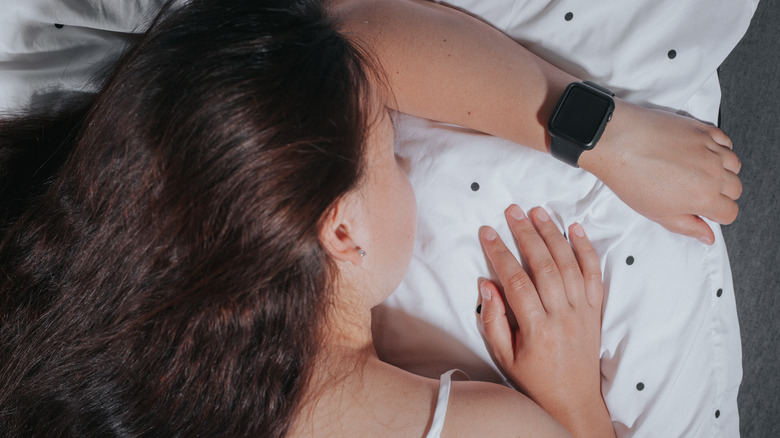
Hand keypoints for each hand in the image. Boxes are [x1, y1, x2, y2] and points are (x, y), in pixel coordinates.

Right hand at [478, 205, 613, 437]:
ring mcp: (582, 312)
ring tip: (537, 212)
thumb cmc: (534, 380)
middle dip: (526, 234)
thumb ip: (493, 320)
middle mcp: (563, 317)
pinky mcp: (595, 311)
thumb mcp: (504, 356)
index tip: (487, 232)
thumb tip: (487, 284)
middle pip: (545, 266)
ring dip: (553, 234)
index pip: (517, 282)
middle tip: (512, 211)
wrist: (574, 401)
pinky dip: (586, 250)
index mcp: (537, 329)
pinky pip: (594, 275)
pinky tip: (575, 229)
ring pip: (569, 265)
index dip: (501, 254)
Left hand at [580, 100, 741, 244]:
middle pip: (735, 189)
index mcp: (704, 197)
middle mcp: (713, 172)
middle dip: (721, 195)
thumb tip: (707, 237)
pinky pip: (725, 141)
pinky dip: (719, 149)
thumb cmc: (630, 177)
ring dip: (722, 172)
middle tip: (697, 193)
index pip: (730, 212)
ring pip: (734, 165)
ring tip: (698, 173)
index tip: (705, 212)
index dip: (717, 216)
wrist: (617, 142)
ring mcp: (710, 149)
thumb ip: (687, 226)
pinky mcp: (702, 129)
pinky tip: (701, 154)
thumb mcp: (657, 213)